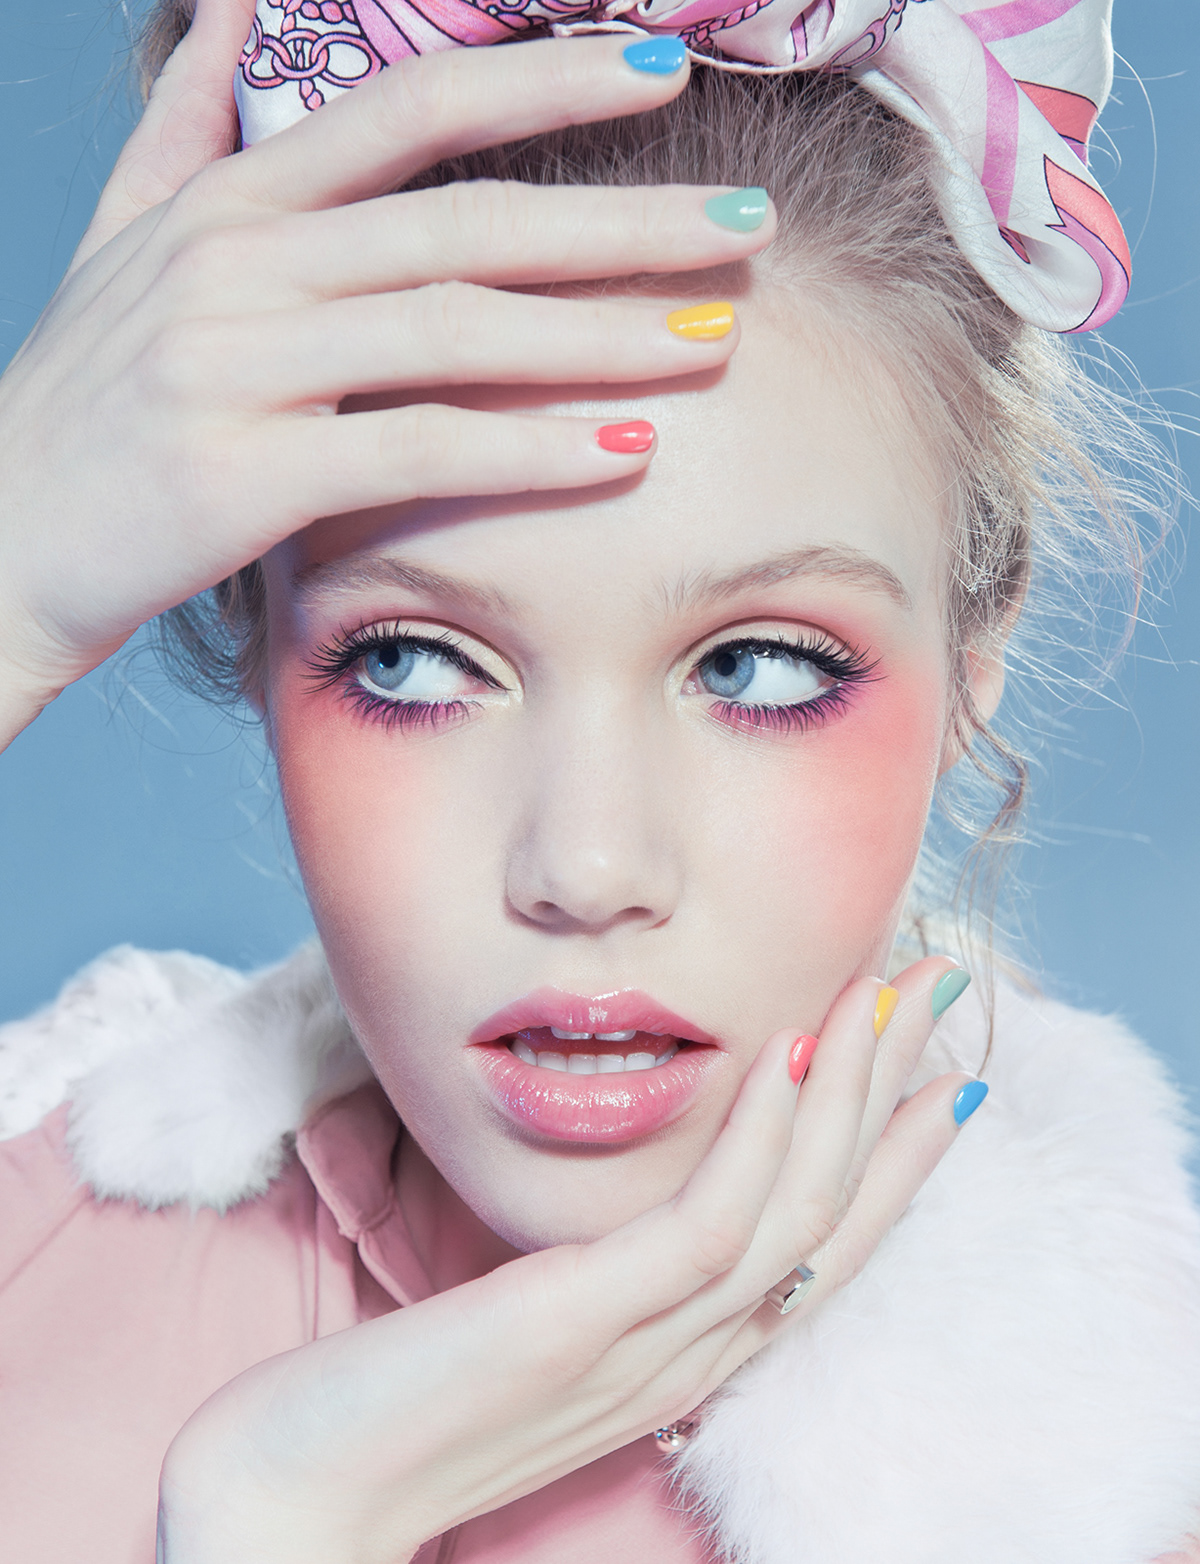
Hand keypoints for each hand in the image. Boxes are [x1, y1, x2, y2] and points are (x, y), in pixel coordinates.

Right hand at [0, 9, 775, 742]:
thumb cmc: (85, 403)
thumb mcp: (126, 242)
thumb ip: (187, 125)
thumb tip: (237, 8)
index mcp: (231, 202)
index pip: (409, 112)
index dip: (541, 82)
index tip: (665, 68)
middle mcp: (238, 263)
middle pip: (464, 222)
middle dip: (619, 222)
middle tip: (745, 231)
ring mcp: (237, 365)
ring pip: (454, 331)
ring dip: (598, 336)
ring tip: (712, 343)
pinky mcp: (242, 475)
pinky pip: (413, 451)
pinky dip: (524, 452)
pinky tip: (622, 454)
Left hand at [156, 957, 980, 1563]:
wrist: (294, 1501)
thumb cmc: (394, 1399)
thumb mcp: (525, 1325)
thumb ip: (593, 1282)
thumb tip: (626, 1210)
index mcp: (676, 1359)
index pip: (815, 1255)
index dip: (888, 1166)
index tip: (934, 1078)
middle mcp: (682, 1361)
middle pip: (828, 1223)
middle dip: (892, 1102)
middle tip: (936, 993)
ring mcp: (639, 1350)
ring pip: (790, 1216)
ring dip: (848, 1098)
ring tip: (883, 997)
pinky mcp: (579, 1326)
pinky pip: (704, 1230)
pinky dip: (758, 1139)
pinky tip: (783, 1056)